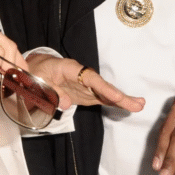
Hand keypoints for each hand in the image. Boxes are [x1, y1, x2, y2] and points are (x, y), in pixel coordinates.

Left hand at [25, 55, 144, 112]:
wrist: (35, 67)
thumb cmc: (35, 72)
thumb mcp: (36, 80)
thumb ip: (50, 91)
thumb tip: (65, 103)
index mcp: (69, 69)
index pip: (89, 78)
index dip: (103, 87)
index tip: (116, 96)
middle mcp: (82, 76)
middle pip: (102, 85)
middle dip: (120, 95)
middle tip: (138, 104)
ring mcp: (85, 85)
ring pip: (105, 92)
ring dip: (122, 100)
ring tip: (139, 106)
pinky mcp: (86, 94)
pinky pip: (102, 98)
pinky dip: (114, 103)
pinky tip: (128, 106)